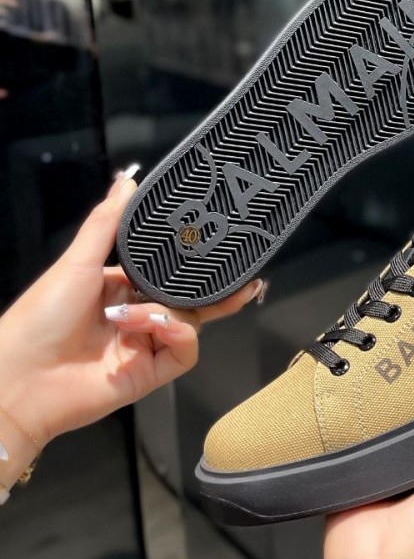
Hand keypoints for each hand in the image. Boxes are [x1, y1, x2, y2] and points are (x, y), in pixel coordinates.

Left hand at [0, 175, 263, 486]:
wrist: (21, 378)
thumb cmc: (39, 317)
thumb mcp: (77, 262)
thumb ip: (108, 221)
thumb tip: (127, 180)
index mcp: (118, 287)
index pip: (167, 270)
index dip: (194, 261)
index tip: (221, 245)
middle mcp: (135, 315)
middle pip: (189, 299)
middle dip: (217, 290)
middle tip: (246, 279)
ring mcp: (144, 345)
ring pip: (189, 322)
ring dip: (173, 312)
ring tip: (144, 316)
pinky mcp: (150, 374)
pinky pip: (185, 351)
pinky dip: (177, 335)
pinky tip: (156, 328)